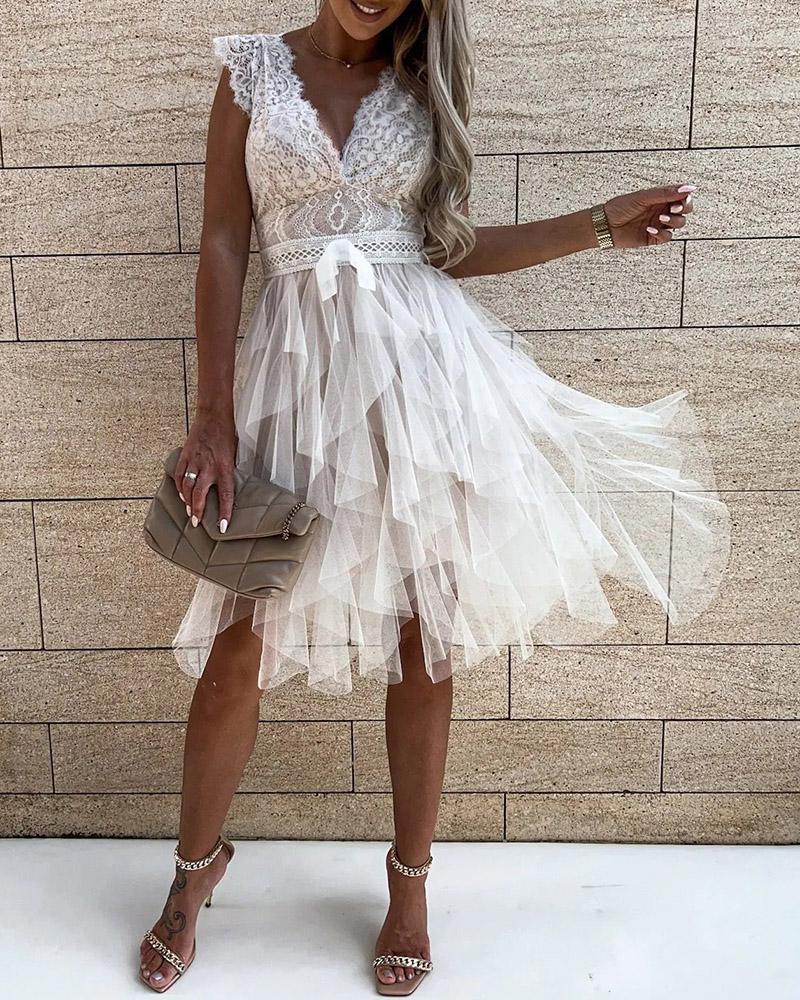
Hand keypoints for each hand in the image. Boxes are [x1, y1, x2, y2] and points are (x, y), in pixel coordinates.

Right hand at [173, 416, 236, 533]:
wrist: (213, 416)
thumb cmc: (225, 436)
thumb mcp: (232, 457)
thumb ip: (226, 474)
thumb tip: (222, 490)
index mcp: (224, 468)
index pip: (225, 496)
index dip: (224, 513)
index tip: (222, 527)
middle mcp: (208, 467)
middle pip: (200, 495)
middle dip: (198, 511)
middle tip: (196, 522)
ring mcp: (194, 461)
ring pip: (187, 487)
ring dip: (187, 502)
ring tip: (189, 511)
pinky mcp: (185, 456)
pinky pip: (179, 476)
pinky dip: (180, 487)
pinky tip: (182, 495)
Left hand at [603, 183, 695, 247]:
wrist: (604, 225)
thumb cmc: (619, 207)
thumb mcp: (643, 197)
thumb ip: (666, 193)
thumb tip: (689, 187)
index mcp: (660, 197)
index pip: (682, 196)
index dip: (686, 198)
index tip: (680, 200)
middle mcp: (661, 209)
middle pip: (685, 210)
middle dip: (683, 209)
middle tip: (672, 209)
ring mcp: (659, 224)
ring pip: (679, 224)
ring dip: (673, 221)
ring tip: (660, 219)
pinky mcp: (653, 238)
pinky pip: (667, 237)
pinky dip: (662, 234)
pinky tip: (650, 229)